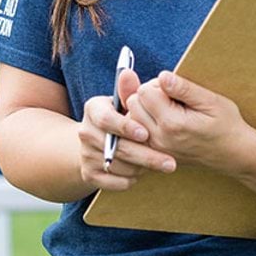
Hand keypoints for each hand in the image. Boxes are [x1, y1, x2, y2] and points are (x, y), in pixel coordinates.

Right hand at [78, 66, 176, 191]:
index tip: (146, 134)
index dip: (125, 127)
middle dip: (146, 156)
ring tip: (159, 164)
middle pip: (116, 147)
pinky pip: (114, 182)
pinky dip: (130, 180)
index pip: (106, 119)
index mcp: (93, 109)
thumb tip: (128, 72)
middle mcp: (85, 132)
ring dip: (141, 168)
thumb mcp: (124, 103)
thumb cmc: (120, 118)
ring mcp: (85, 155)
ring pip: (118, 166)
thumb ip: (129, 90)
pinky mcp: (89, 174)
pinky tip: (142, 173)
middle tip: (170, 163)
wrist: (96, 142)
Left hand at [127, 71, 248, 173]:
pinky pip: (136, 132)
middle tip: (171, 98)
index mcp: (172, 123)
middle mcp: (159, 138)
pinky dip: (143, 122)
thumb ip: (184, 89)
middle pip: (133, 104)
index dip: (157, 84)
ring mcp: (155, 148)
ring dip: (144, 108)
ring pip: (131, 118)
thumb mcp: (211, 101)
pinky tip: (162, 119)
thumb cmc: (226, 125)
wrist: (233, 154)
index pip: (144, 92)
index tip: (175, 89)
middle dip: (148, 95)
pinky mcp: (155, 153)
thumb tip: (162, 76)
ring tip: (168, 109)